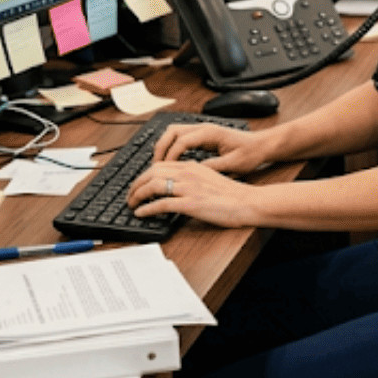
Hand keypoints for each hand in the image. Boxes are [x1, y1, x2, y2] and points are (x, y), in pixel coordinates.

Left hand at [129, 158, 259, 226]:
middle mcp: (188, 173)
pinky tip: (141, 213)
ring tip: (132, 204)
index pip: (159, 165)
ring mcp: (188, 188)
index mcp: (192, 166)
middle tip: (129, 195)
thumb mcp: (211, 177)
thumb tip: (178, 185)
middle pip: (151, 173)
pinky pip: (161, 204)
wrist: (248, 202)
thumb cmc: (233, 194)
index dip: (144, 175)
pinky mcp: (190, 204)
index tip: (138, 185)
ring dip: (137, 195)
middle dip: (135, 184)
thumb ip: (193, 177)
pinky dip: (147, 208)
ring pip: (152, 186)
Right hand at [151, 122, 273, 175]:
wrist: (261, 145)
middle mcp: (203, 128)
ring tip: (160, 165)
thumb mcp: (233, 164)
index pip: (181, 140)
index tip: (165, 170)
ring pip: (173, 132)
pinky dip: (171, 147)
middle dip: (161, 148)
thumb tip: (193, 172)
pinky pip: (180, 137)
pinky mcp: (202, 135)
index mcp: (210, 133)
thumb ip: (213, 167)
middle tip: (155, 167)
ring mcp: (202, 130)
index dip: (170, 156)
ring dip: (164, 146)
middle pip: (172, 131)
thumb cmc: (251, 153)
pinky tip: (171, 162)